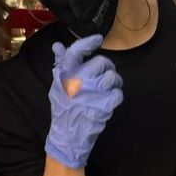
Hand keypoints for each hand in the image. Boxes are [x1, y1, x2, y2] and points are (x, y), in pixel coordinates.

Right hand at [44, 34, 123, 169]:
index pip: (75, 53)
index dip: (87, 42)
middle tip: (104, 76)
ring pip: (113, 77)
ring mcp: (92, 94)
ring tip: (109, 88)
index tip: (98, 38)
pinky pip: (118, 93)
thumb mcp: (57, 87)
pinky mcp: (104, 106)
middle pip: (101, 62)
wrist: (68, 137)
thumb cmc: (63, 110)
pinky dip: (117, 96)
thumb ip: (60, 66)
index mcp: (65, 77)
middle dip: (107, 68)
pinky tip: (110, 101)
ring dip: (115, 82)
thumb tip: (57, 45)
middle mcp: (78, 82)